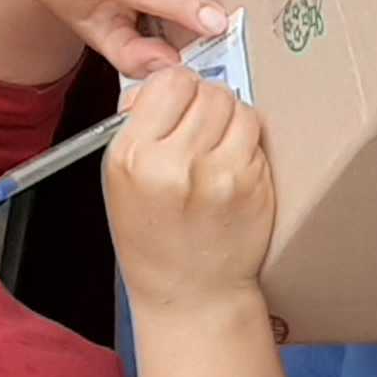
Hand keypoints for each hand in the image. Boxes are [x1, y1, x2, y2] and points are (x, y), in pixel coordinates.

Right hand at [104, 63, 275, 315]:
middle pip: (209, 91)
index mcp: (133, 157)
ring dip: (230, 120)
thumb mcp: (120, 181)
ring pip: (238, 107)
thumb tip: (158, 85)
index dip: (177, 91)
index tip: (177, 108)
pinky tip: (232, 168)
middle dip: (206, 105)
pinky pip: (257, 135)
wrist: (191, 294)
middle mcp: (174, 163)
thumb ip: (137, 126)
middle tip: (200, 132)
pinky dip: (247, 143)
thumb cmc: (153, 238)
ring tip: (217, 149)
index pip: (168, 82)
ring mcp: (219, 173)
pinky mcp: (253, 184)